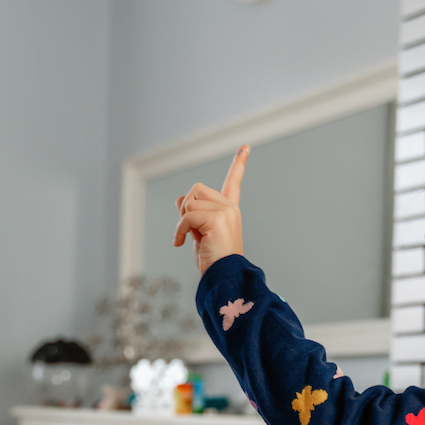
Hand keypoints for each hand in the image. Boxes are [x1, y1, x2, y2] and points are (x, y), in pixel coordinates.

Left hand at [174, 145, 248, 274]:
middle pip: (196, 190)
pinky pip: (187, 215)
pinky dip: (180, 230)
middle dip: (186, 209)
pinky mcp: (218, 218)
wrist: (223, 278)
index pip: (233, 182)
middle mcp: (230, 208)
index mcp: (229, 210)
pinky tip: (182, 244)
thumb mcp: (198, 234)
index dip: (238, 164)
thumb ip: (191, 215)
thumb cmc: (212, 261)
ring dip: (183, 222)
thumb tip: (180, 199)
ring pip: (190, 202)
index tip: (245, 147)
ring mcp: (226, 212)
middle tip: (189, 232)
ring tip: (190, 240)